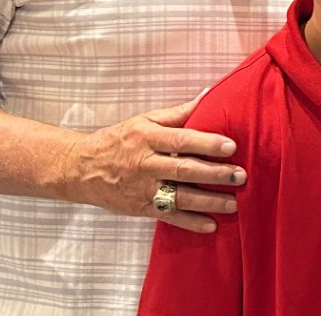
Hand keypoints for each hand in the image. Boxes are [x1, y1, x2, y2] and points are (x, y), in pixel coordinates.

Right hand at [61, 95, 245, 233]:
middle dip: (214, 174)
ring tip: (233, 203)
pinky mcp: (140, 208)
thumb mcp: (145, 120)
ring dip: (208, 202)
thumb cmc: (119, 139)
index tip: (231, 146)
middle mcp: (145, 163)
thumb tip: (209, 94)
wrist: (80, 168)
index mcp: (147, 137)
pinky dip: (189, 222)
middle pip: (183, 169)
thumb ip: (179, 113)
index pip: (181, 140)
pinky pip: (167, 216)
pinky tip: (211, 226)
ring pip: (178, 196)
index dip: (206, 143)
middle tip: (240, 175)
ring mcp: (142, 188)